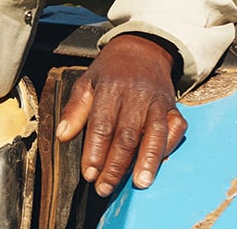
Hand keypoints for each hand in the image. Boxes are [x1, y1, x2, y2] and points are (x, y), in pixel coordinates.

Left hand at [55, 33, 186, 196]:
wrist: (143, 49)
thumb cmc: (110, 71)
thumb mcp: (87, 82)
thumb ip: (75, 109)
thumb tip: (62, 135)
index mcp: (111, 88)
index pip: (102, 125)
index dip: (95, 151)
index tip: (89, 173)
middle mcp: (137, 95)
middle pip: (127, 135)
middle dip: (116, 165)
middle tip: (105, 187)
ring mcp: (158, 102)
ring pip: (154, 135)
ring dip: (146, 161)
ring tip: (139, 183)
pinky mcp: (174, 107)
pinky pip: (175, 130)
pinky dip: (168, 148)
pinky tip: (159, 165)